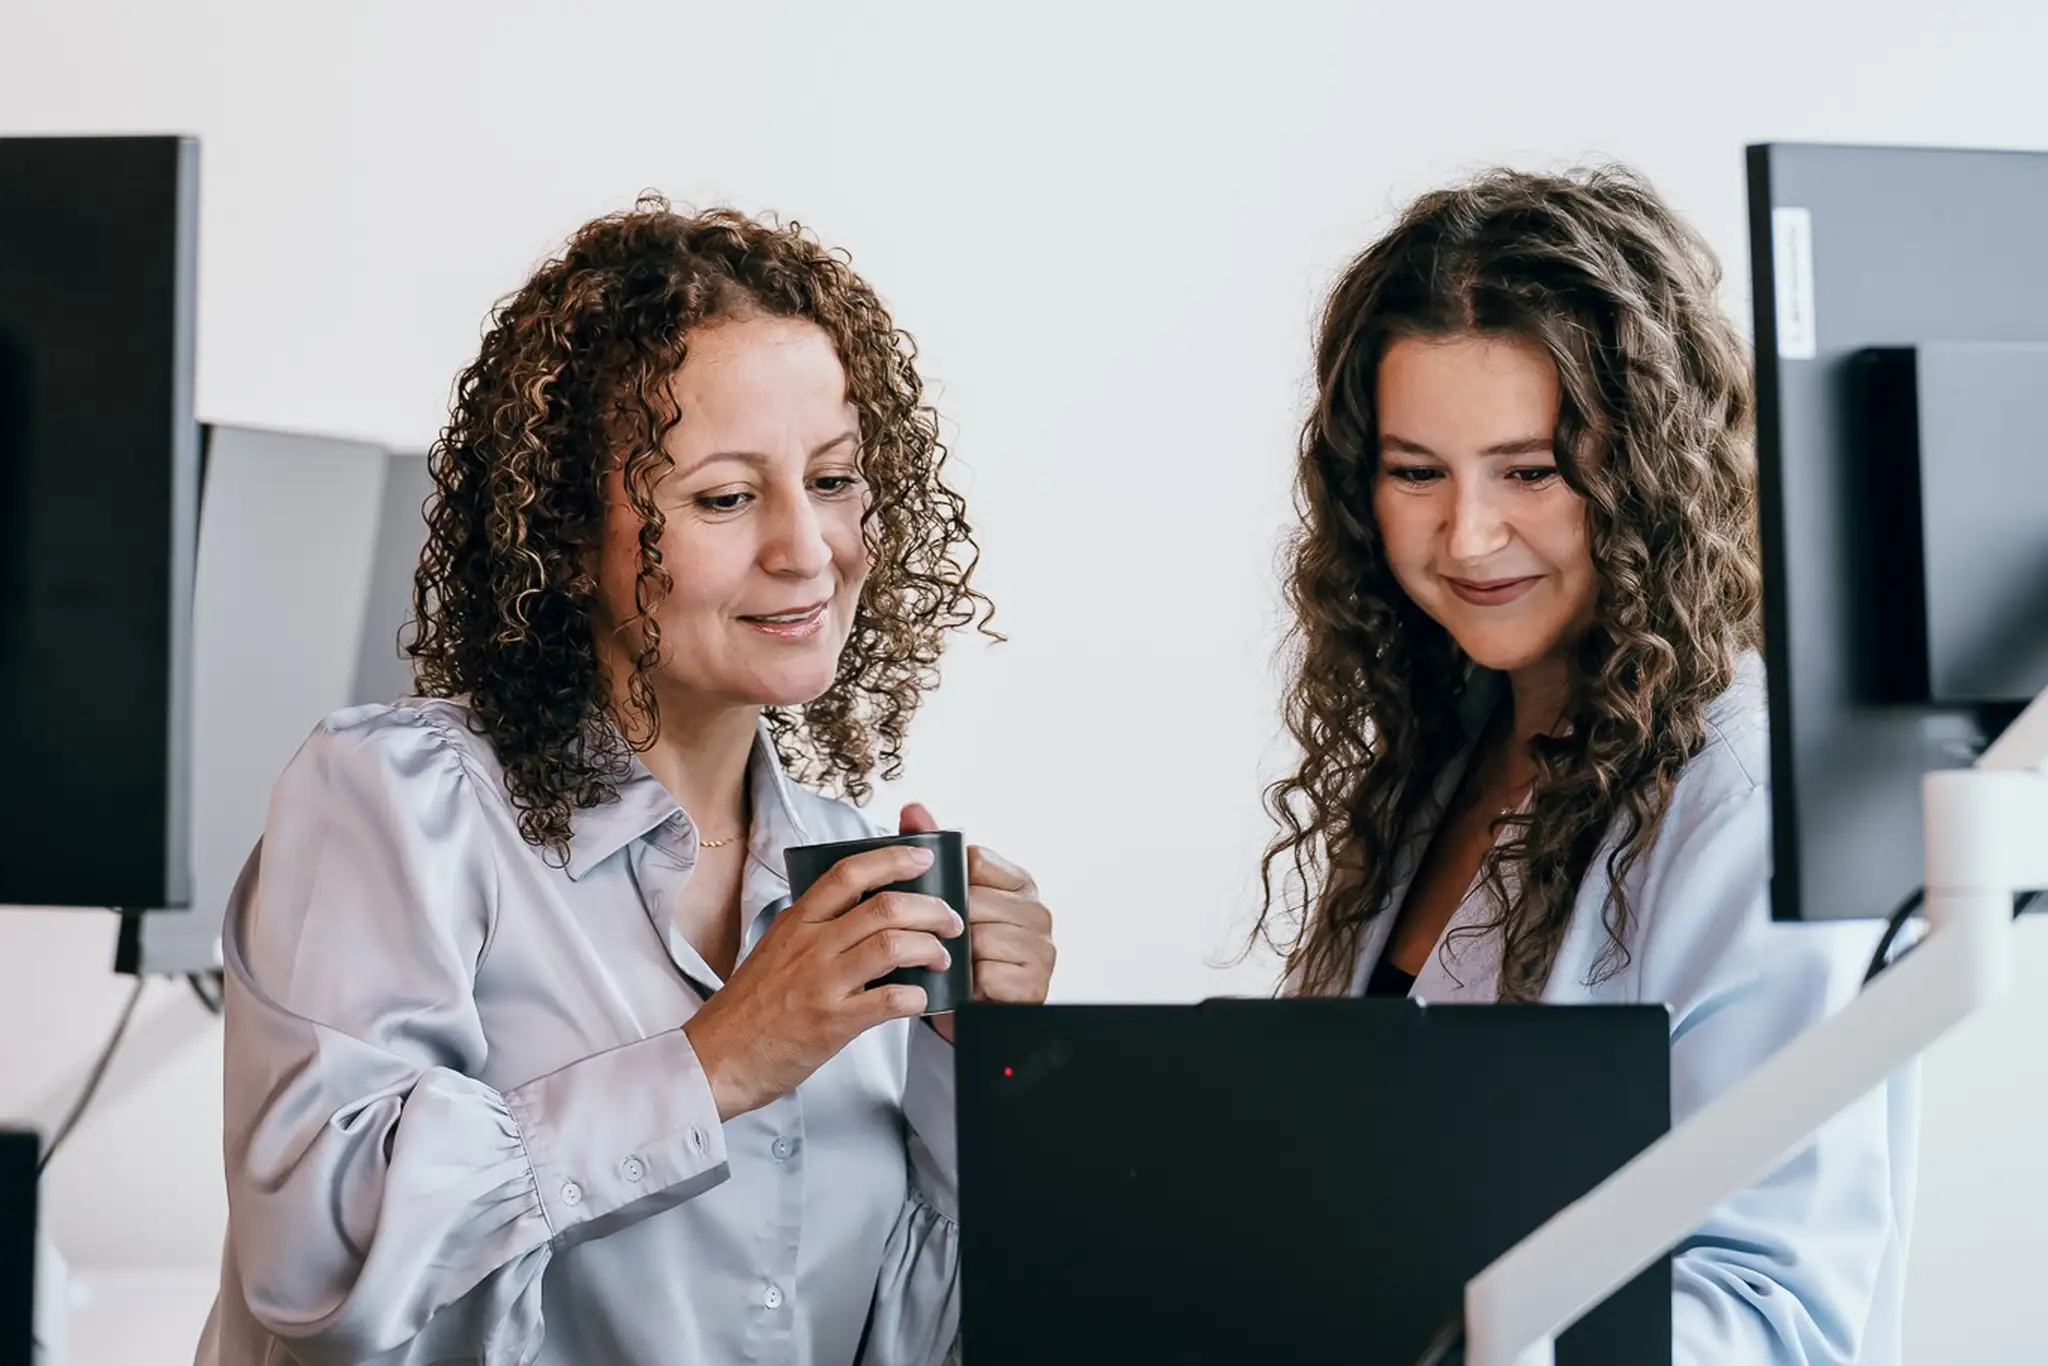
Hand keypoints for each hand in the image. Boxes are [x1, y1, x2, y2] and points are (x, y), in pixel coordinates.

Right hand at [682, 844, 962, 1119]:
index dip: (893, 859)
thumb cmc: (750, 1008)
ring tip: (941, 958)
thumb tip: (865, 913)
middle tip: (951, 920)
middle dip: (931, 908)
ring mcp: (823, 983)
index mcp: (797, 922)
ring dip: (930, 948)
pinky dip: (916, 997)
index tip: (923, 858)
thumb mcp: (776, 950)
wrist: (717, 1058)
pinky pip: (889, 1000)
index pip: (849, 873)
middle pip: (884, 906)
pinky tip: (921, 1000)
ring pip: (892, 944)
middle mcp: (811, 945)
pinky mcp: (833, 1023)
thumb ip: (816, 929)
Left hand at [900, 803, 1056, 1043]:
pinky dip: (969, 983)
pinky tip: (966, 986)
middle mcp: (1039, 912)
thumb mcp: (941, 896)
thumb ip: (926, 847)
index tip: (939, 901)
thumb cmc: (955, 946)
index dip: (950, 883)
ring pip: (980, 938)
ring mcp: (1043, 950)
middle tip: (935, 940)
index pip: (977, 862)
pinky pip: (988, 974)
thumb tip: (912, 807)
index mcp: (1021, 882)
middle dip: (947, 923)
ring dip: (956, 955)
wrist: (964, 1008)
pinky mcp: (1035, 986)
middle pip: (975, 901)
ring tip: (950, 964)